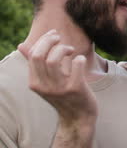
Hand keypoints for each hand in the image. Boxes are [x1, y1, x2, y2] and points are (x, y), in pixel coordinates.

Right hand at [18, 29, 96, 145]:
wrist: (78, 117)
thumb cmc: (63, 95)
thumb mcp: (46, 81)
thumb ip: (36, 64)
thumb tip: (21, 46)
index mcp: (35, 83)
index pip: (33, 55)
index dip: (43, 41)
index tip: (53, 34)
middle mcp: (44, 86)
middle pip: (40, 56)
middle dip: (50, 41)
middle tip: (60, 37)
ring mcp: (59, 88)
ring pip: (54, 60)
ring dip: (63, 49)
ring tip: (70, 50)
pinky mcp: (75, 88)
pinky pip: (76, 66)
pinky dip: (79, 58)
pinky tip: (80, 59)